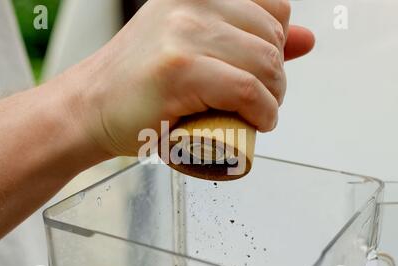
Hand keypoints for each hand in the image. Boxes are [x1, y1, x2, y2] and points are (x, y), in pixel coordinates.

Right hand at [61, 0, 314, 156]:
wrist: (90, 107)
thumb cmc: (138, 83)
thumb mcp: (194, 48)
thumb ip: (248, 39)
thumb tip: (306, 39)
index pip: (273, 7)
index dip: (278, 44)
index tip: (264, 69)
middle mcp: (189, 5)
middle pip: (271, 38)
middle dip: (277, 77)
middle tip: (263, 100)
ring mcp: (182, 35)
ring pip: (264, 65)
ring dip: (273, 97)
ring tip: (258, 112)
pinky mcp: (179, 71)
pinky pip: (246, 90)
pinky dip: (262, 112)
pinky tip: (257, 121)